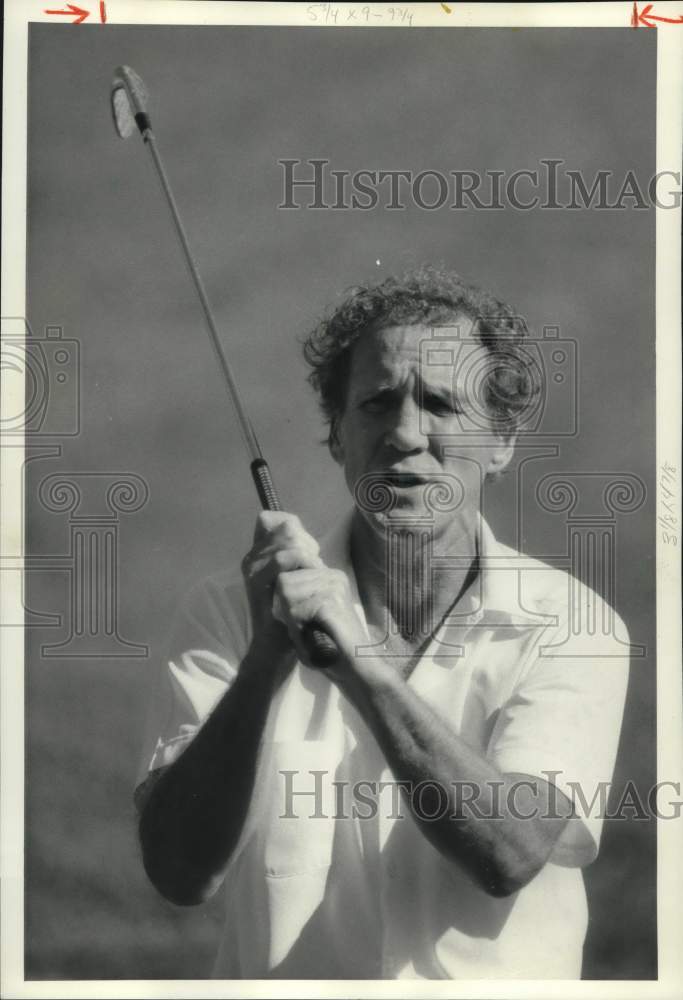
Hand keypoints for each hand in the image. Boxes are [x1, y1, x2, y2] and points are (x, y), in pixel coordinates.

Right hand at [241, 511, 322, 662]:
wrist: (276, 646)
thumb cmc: (291, 612)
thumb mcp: (296, 578)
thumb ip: (297, 556)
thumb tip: (305, 536)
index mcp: (259, 554)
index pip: (273, 519)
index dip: (294, 527)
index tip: (307, 549)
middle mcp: (252, 558)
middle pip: (285, 528)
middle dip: (306, 542)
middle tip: (314, 566)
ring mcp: (252, 570)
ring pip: (286, 541)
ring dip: (306, 554)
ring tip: (313, 574)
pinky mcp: (256, 583)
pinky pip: (280, 559)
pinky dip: (301, 564)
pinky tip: (310, 577)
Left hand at [272, 560, 368, 676]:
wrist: (355, 666)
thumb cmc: (329, 644)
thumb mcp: (308, 613)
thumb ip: (293, 596)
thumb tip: (274, 584)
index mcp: (328, 575)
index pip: (287, 571)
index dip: (284, 596)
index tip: (299, 616)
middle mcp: (332, 575)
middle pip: (284, 581)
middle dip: (285, 606)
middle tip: (305, 626)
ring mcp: (333, 586)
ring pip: (286, 593)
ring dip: (291, 618)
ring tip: (310, 631)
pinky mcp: (330, 600)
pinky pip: (294, 610)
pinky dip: (297, 627)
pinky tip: (312, 636)